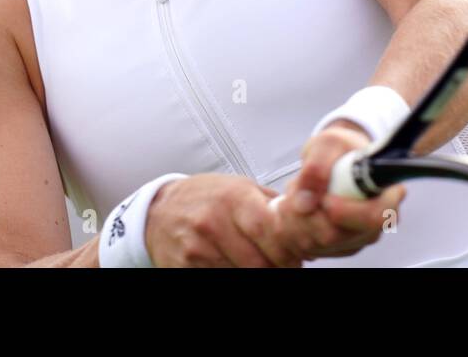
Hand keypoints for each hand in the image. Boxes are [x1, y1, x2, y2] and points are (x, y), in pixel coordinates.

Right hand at [143, 173, 304, 267]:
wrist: (159, 211)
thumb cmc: (206, 197)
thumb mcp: (238, 188)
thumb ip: (271, 205)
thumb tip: (308, 228)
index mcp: (232, 198)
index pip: (268, 231)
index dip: (289, 249)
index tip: (299, 256)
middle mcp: (213, 222)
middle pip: (259, 262)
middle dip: (279, 268)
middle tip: (286, 265)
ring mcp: (198, 248)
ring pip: (243, 275)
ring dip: (259, 273)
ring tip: (262, 263)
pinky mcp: (187, 267)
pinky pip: (222, 278)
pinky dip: (234, 274)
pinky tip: (237, 265)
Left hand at [271, 121, 406, 258]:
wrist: (333, 158)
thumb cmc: (339, 148)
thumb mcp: (328, 143)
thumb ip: (317, 166)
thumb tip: (306, 200)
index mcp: (386, 194)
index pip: (375, 216)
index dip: (346, 212)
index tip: (325, 200)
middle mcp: (376, 222)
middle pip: (337, 234)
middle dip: (308, 213)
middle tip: (299, 189)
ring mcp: (357, 238)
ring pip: (317, 242)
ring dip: (297, 217)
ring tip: (299, 191)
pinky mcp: (338, 246)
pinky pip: (309, 246)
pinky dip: (295, 226)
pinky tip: (299, 207)